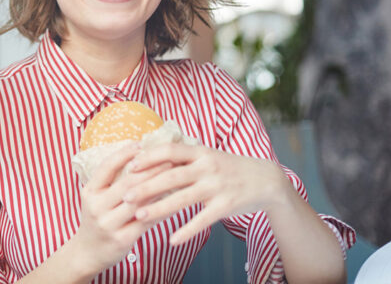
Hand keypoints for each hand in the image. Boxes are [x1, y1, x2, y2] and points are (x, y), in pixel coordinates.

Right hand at [69, 143, 170, 272]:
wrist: (87, 253)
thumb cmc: (97, 219)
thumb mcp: (95, 198)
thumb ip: (111, 181)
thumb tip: (137, 156)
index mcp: (89, 192)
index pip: (107, 167)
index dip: (125, 154)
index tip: (141, 143)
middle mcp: (96, 207)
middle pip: (127, 183)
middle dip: (150, 169)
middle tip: (169, 159)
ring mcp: (108, 224)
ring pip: (139, 202)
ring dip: (159, 188)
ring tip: (174, 178)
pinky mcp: (122, 239)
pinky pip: (146, 221)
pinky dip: (161, 209)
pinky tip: (173, 201)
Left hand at [123, 143, 289, 245]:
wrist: (265, 180)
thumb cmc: (227, 168)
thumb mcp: (207, 155)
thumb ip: (182, 158)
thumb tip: (149, 156)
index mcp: (200, 152)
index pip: (170, 151)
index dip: (149, 158)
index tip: (129, 166)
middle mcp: (207, 167)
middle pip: (171, 176)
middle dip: (146, 187)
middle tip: (125, 196)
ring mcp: (217, 186)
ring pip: (183, 198)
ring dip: (159, 209)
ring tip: (139, 217)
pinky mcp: (226, 206)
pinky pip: (202, 220)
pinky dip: (187, 230)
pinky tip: (172, 239)